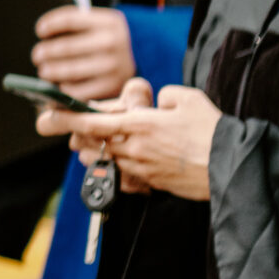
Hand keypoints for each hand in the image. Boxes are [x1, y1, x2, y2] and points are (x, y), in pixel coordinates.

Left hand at [30, 6, 135, 101]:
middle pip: (66, 47)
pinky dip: (62, 89)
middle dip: (45, 52)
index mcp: (109, 21)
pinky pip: (78, 91)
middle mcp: (113, 43)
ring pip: (69, 71)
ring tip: (44, 72)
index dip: (50, 24)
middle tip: (37, 56)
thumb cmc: (109, 39)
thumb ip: (76, 23)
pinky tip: (58, 86)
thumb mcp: (101, 23)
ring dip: (50, 72)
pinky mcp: (112, 86)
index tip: (40, 30)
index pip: (70, 20)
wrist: (148, 57)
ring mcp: (114, 66)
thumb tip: (43, 32)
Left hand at [34, 78, 219, 200]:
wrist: (232, 168)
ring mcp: (141, 168)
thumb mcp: (187, 99)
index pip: (92, 122)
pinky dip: (118, 166)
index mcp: (140, 125)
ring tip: (95, 142)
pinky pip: (124, 174)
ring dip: (96, 151)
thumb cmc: (212, 131)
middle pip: (91, 144)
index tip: (46, 116)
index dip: (66, 119)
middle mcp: (135, 148)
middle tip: (72, 130)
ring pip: (105, 159)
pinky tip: (124, 159)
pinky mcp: (151, 183)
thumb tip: (153, 103)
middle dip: (78, 136)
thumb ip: (163, 96)